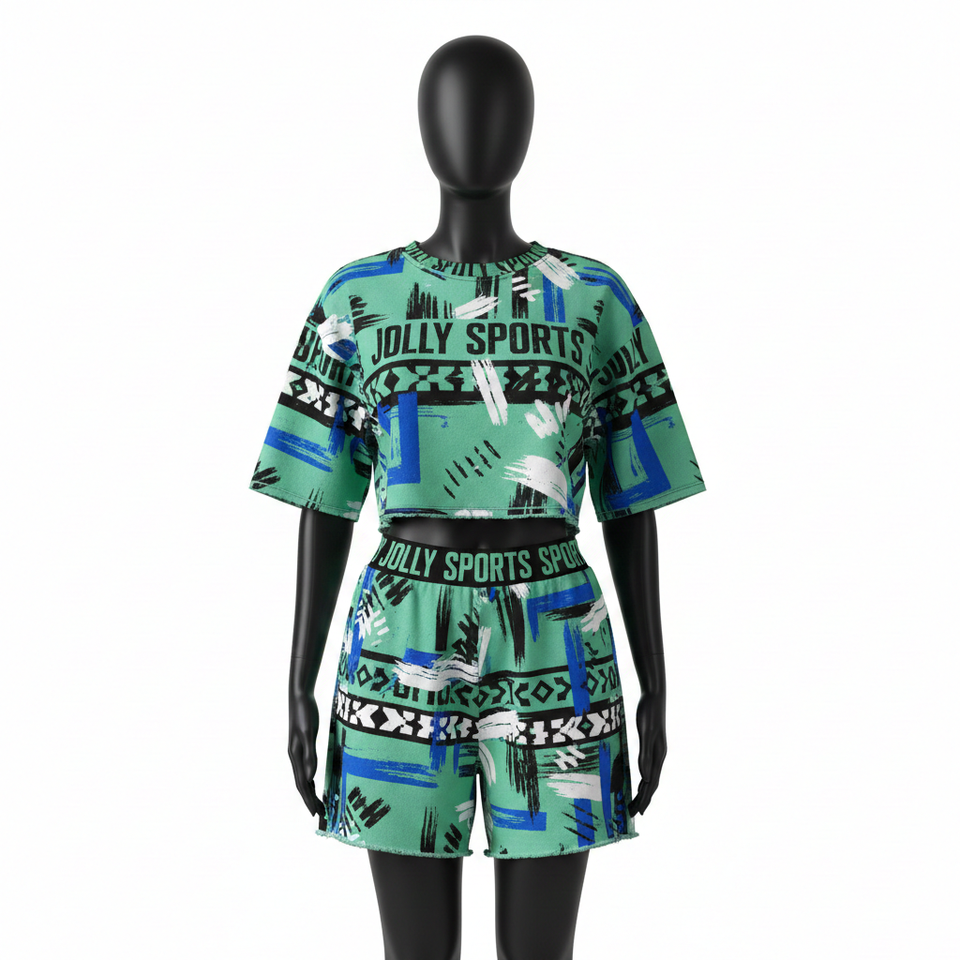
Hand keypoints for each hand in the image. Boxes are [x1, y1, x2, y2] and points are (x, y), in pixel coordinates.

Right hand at [288, 688, 325, 825]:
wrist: (300, 696)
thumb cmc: (305, 713)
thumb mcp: (308, 733)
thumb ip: (310, 755)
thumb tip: (311, 777)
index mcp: (295, 755)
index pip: (302, 783)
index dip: (308, 798)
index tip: (315, 813)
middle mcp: (295, 756)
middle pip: (302, 783)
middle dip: (310, 799)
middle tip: (321, 814)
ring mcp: (299, 751)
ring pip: (304, 777)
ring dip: (311, 791)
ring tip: (320, 803)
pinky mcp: (304, 745)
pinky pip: (307, 767)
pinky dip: (312, 779)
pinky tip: (317, 782)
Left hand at [628, 691, 665, 816]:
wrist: (653, 696)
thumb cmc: (648, 713)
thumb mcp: (645, 733)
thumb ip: (645, 754)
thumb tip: (645, 777)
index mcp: (658, 755)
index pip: (651, 783)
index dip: (645, 798)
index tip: (637, 813)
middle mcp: (659, 755)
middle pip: (651, 783)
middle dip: (643, 799)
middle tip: (632, 814)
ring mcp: (656, 750)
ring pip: (650, 776)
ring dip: (643, 791)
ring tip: (634, 802)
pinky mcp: (651, 744)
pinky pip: (647, 767)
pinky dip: (643, 778)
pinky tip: (638, 780)